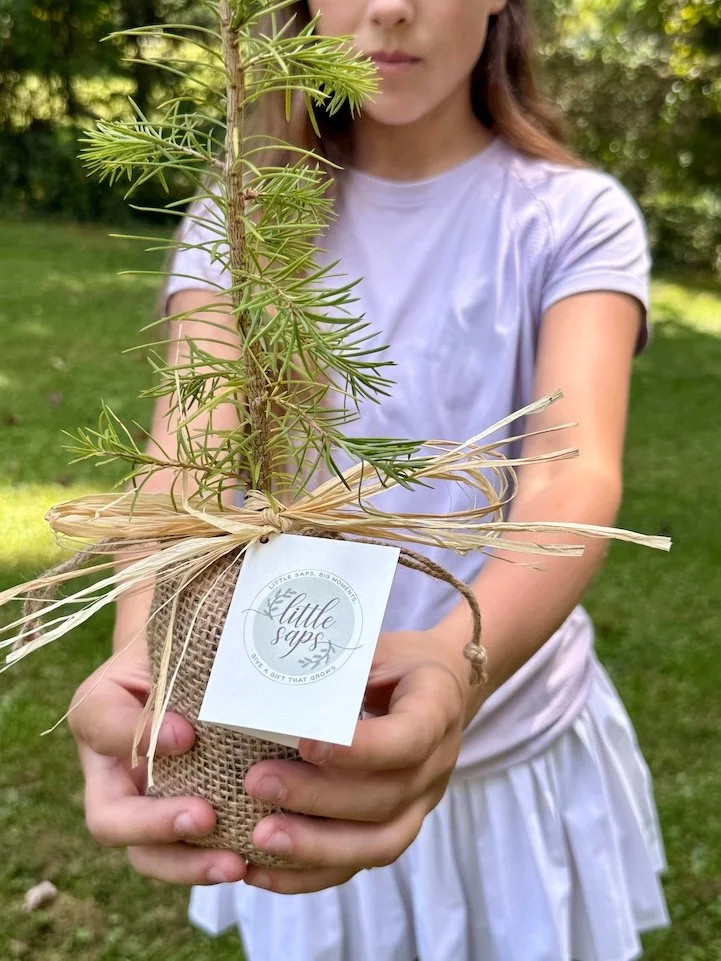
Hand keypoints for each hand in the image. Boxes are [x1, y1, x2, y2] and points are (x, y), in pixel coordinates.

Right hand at [68, 651, 246, 885]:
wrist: (197, 661)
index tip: (187, 734)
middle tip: (205, 818)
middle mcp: (109, 769)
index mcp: (97, 713)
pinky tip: (254, 864)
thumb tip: (189, 731)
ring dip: (187, 866)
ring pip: (144, 854)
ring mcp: (139, 803)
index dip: (139, 736)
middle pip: (109, 818)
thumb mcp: (174, 646)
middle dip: (155, 825)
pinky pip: (185, 857)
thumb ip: (176, 669)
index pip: (103, 727)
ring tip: (235, 864)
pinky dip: (215, 864)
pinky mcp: (177, 822)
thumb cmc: (184, 647)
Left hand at [242, 628, 469, 893]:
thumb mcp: (376, 647)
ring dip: (314, 847)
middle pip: (385, 797)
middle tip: (257, 783)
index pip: (409, 739)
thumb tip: (270, 670)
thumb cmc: (397, 662)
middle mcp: (436, 764)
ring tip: (259, 838)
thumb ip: (337, 664)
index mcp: (436, 708)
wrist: (441, 688)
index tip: (305, 744)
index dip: (360, 749)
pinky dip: (309, 876)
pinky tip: (261, 871)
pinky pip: (358, 864)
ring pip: (377, 843)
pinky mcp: (397, 828)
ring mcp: (421, 804)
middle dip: (317, 797)